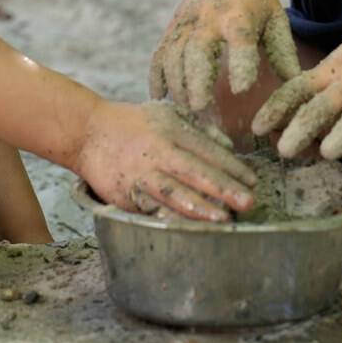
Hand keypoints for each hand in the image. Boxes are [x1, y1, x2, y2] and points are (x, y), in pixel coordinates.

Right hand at [77, 102, 257, 220]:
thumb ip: (199, 130)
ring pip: (172, 193)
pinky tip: (189, 228)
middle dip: (223, 188)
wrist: (88, 132)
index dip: (232, 166)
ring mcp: (140, 175)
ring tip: (222, 218)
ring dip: (199, 207)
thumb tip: (227, 146)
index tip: (253, 181)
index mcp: (170, 130)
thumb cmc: (134, 123)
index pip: (207, 150)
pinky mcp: (126, 195)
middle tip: (248, 201)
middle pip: (194, 172)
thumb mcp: (167, 114)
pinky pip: (152, 209)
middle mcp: (156, 152)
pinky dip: (171, 219)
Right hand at [149, 0, 300, 110]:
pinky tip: (161, 98)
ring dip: (178, 84)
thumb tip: (295, 86)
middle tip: (200, 107)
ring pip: (174, 55)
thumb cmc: (255, 0)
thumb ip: (283, 52)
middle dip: (197, 79)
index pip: (240, 40)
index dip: (240, 64)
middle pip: (198, 50)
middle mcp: (209, 19)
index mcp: (240, 16)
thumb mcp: (275, 19)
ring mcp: (186, 23)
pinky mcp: (171, 29)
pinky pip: (159, 55)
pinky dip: (157, 77)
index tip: (241, 89)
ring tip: (186, 111)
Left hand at [251, 10, 341, 160]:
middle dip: (302, 127)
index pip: (297, 89)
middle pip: (322, 105)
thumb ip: (315, 88)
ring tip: (328, 152)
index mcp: (329, 72)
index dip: (276, 108)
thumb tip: (284, 118)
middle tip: (284, 150)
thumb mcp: (336, 64)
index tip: (257, 128)